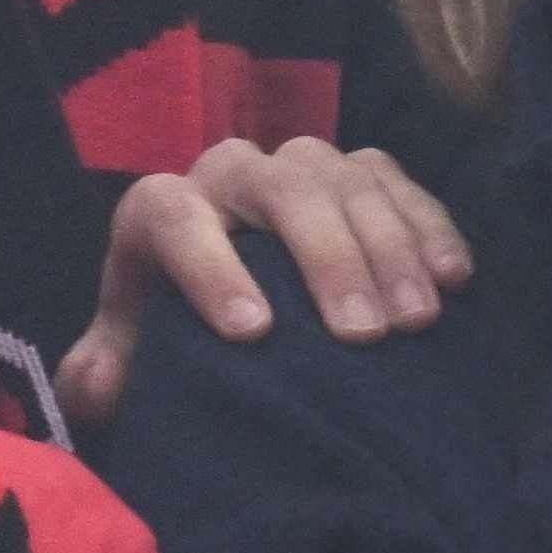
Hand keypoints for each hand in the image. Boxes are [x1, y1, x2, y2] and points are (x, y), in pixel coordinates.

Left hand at [55, 136, 479, 430]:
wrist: (235, 310)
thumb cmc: (181, 340)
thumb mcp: (135, 360)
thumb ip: (105, 374)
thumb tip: (96, 384)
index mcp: (160, 214)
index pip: (170, 214)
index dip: (208, 265)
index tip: (252, 333)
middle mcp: (228, 175)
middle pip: (276, 186)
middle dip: (322, 255)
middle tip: (362, 334)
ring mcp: (299, 167)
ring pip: (343, 177)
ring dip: (387, 245)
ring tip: (417, 321)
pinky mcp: (360, 174)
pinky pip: (396, 179)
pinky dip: (428, 223)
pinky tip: (455, 279)